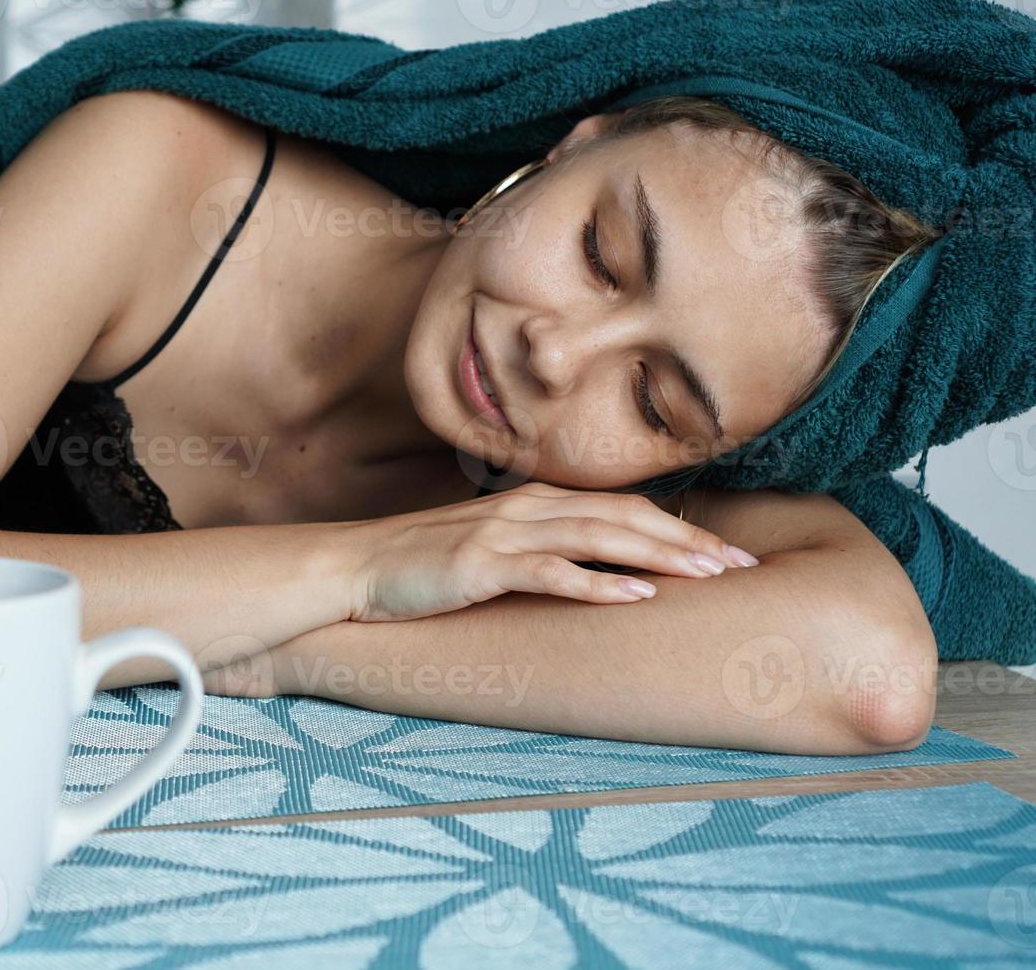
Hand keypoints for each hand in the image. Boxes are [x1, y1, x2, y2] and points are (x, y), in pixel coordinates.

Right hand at [340, 481, 756, 621]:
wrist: (356, 568)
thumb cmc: (424, 566)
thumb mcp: (491, 550)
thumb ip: (540, 550)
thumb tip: (594, 572)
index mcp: (535, 502)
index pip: (623, 508)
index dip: (679, 527)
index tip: (726, 553)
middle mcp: (527, 509)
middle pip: (625, 517)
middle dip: (689, 540)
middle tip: (742, 566)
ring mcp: (504, 533)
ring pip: (599, 537)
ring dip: (659, 556)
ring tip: (709, 576)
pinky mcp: (483, 565)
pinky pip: (551, 572)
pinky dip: (598, 584)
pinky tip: (637, 596)